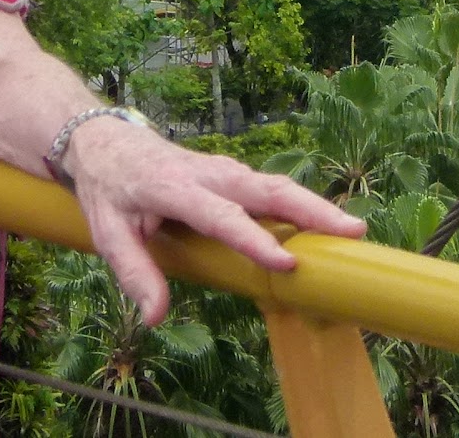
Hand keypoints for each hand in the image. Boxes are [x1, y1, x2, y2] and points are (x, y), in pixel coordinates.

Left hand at [65, 118, 364, 322]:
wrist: (106, 142)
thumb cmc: (108, 190)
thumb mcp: (108, 233)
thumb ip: (134, 272)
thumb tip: (156, 317)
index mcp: (176, 188)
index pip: (221, 217)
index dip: (255, 240)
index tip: (287, 262)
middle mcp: (209, 173)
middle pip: (268, 189)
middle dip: (312, 210)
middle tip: (352, 231)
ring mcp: (225, 170)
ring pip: (277, 185)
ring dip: (315, 205)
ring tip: (353, 228)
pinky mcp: (233, 175)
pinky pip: (271, 188)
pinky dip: (301, 204)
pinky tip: (324, 224)